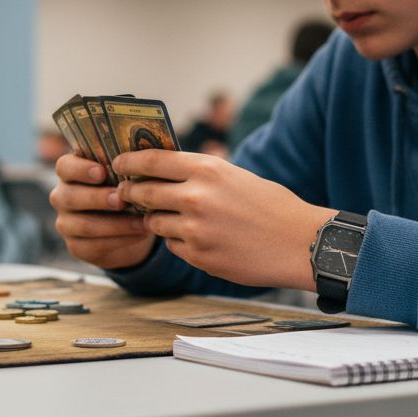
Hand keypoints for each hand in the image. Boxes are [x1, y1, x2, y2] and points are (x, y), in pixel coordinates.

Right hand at [49, 154, 154, 268]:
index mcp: (71, 172)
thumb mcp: (127, 174)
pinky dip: (120, 240)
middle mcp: (62, 196)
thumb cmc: (127, 189)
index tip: (102, 172)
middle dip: (97, 198)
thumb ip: (130, 164)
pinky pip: (94, 246)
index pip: (65, 166)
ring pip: (83, 225)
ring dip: (114, 224)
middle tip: (122, 199)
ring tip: (140, 221)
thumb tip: (150, 153)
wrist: (128, 225)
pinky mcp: (76, 246)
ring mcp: (66, 223)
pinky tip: (139, 234)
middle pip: (69, 196)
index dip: (80, 169)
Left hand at [113, 149, 334, 289]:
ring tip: (175, 218)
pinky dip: (179, 242)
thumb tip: (164, 171)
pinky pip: (173, 246)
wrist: (300, 243)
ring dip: (157, 220)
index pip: (152, 160)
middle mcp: (195, 197)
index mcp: (206, 169)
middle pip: (143, 192)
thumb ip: (199, 174)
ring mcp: (195, 230)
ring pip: (154, 223)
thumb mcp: (235, 176)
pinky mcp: (199, 256)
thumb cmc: (272, 206)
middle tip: (126, 193)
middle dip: (130, 193)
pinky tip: (200, 239)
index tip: (117, 164)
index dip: (128, 162)